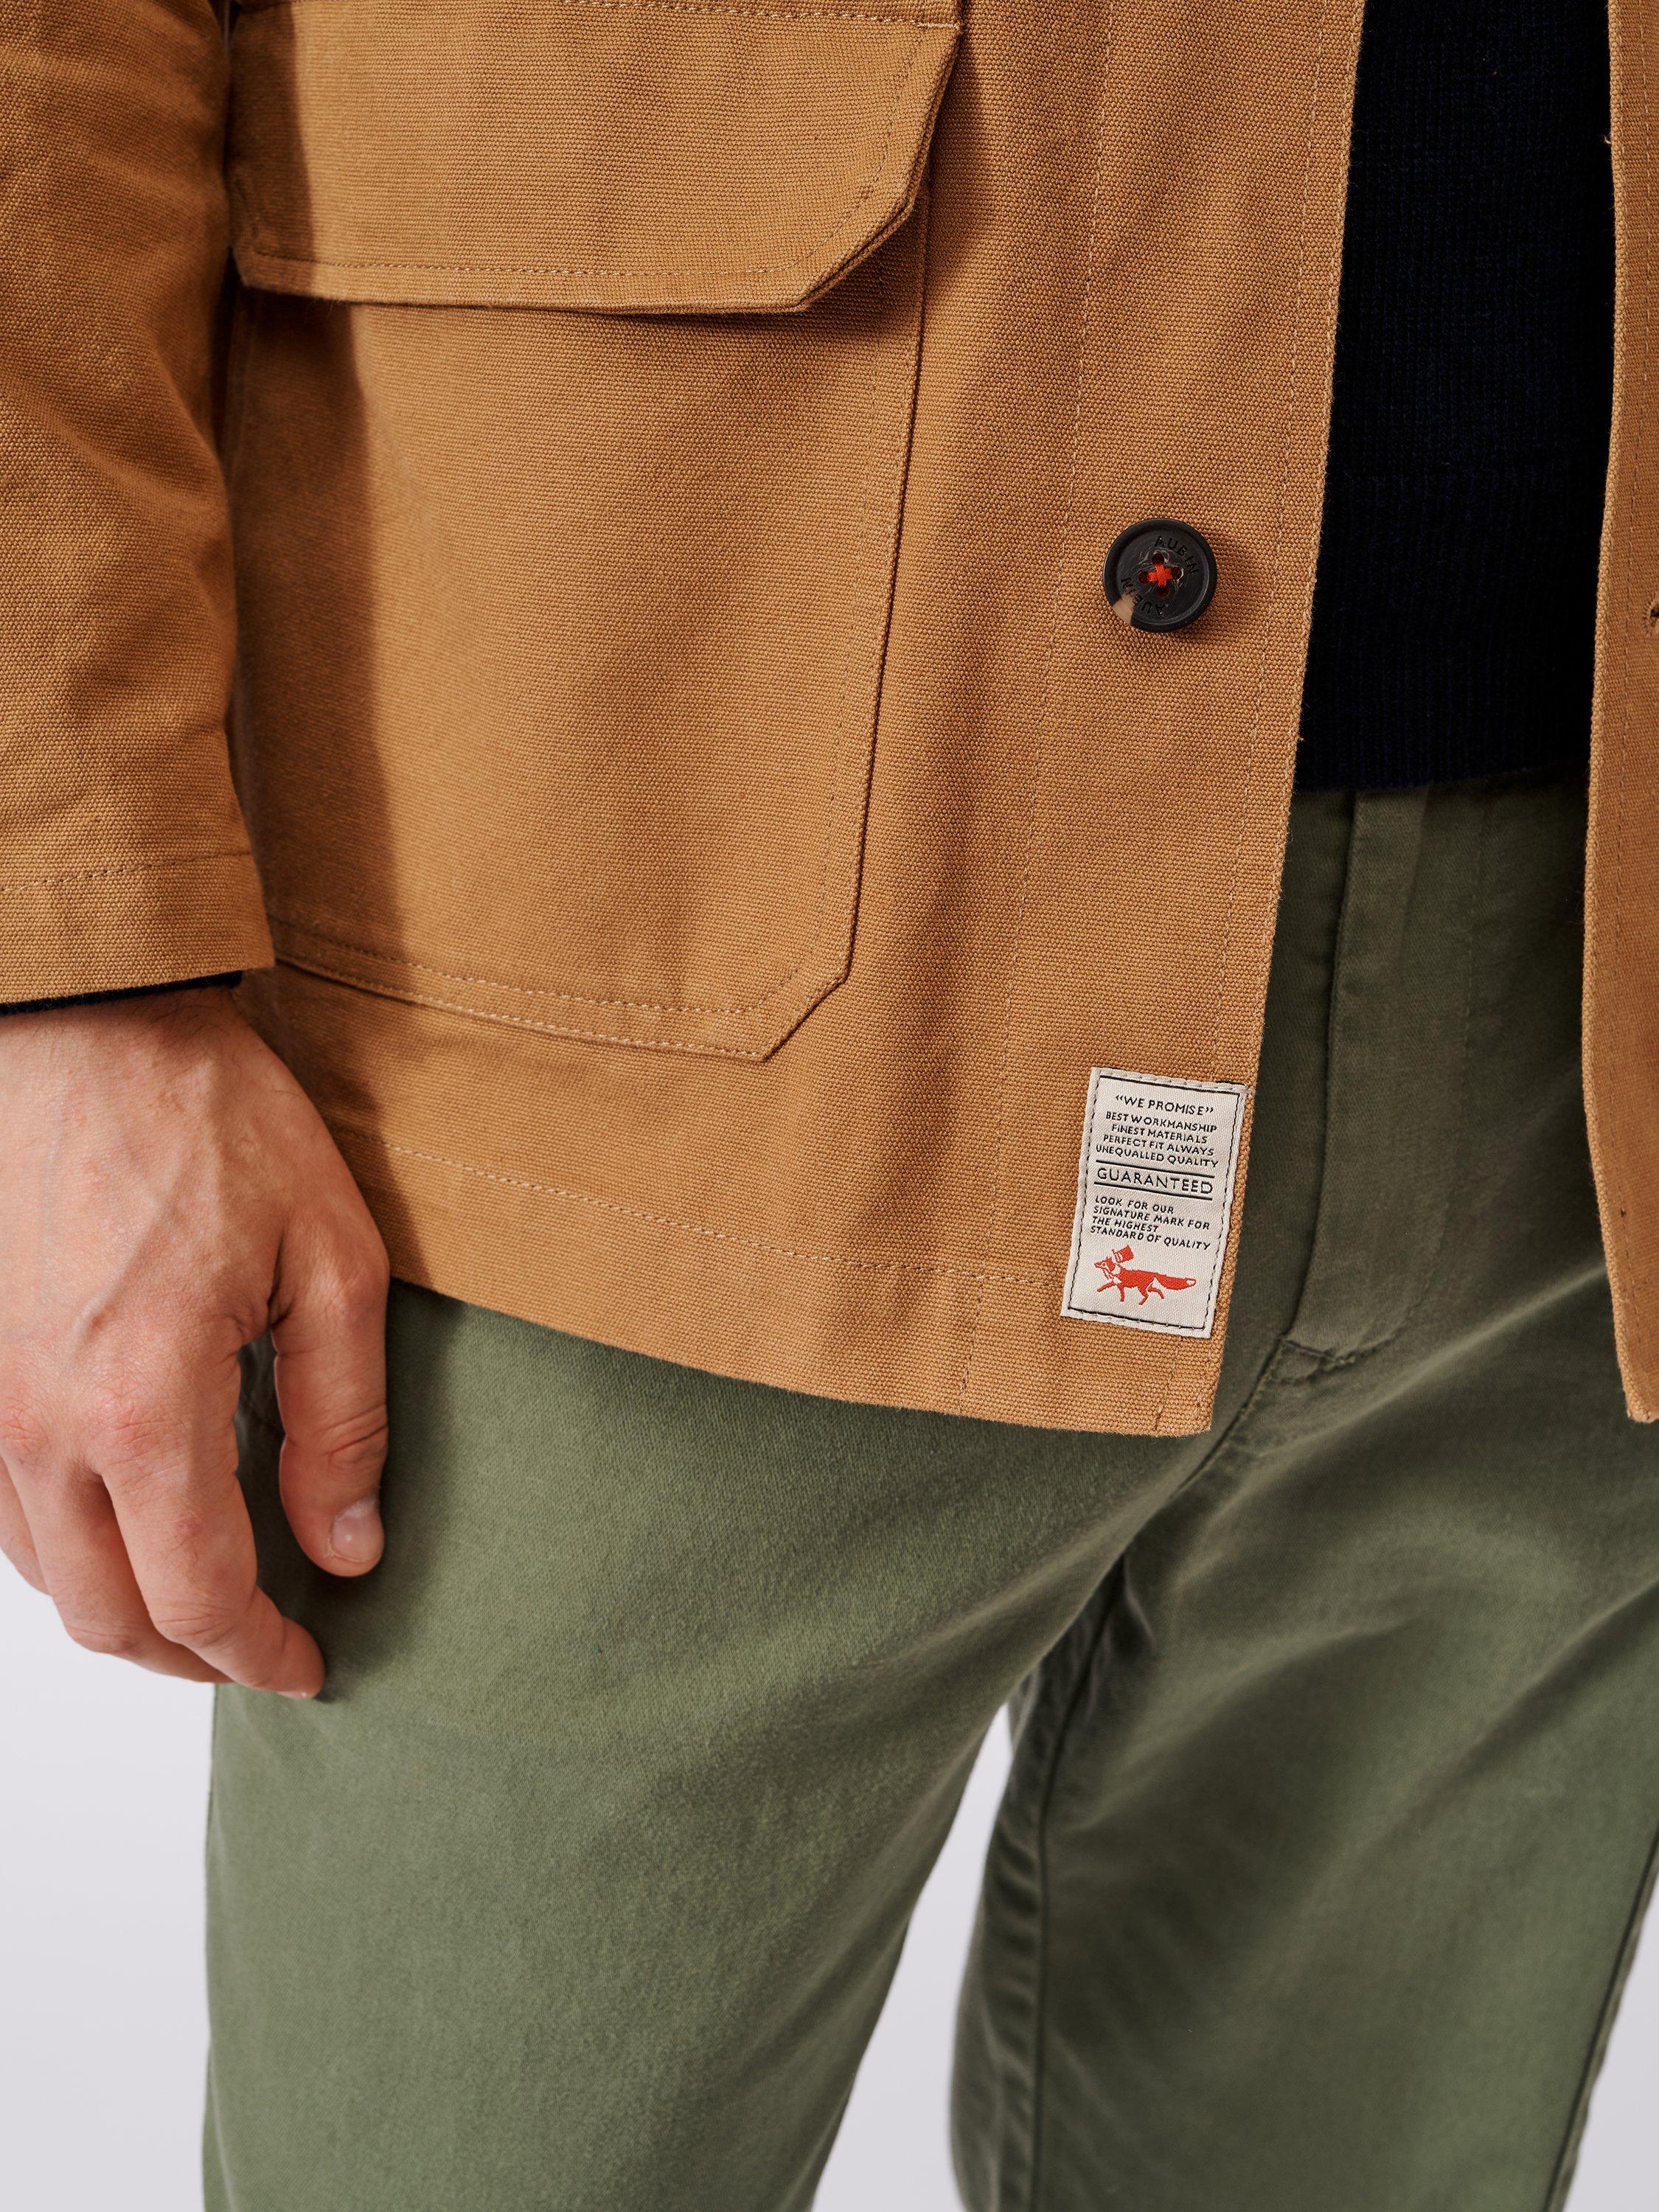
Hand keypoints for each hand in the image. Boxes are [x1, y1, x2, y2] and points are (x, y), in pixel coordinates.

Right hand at [0, 986, 390, 1695]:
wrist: (84, 1028)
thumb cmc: (207, 1122)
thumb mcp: (329, 1262)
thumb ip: (341, 1422)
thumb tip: (348, 1548)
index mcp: (143, 1412)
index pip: (199, 1598)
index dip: (259, 1656)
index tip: (310, 1667)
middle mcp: (41, 1430)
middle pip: (107, 1615)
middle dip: (192, 1656)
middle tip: (264, 1646)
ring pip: (46, 1576)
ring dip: (126, 1609)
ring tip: (208, 1596)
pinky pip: (5, 1512)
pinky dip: (69, 1549)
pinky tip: (131, 1523)